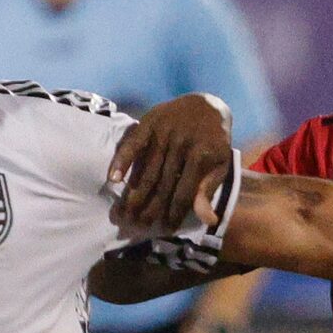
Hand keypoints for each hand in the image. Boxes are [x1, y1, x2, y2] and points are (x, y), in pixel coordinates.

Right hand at [109, 94, 232, 237]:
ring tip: (124, 213)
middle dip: (149, 208)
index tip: (165, 229)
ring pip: (147, 169)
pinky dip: (122, 160)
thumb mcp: (220, 165)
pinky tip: (112, 178)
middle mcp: (181, 143)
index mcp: (201, 155)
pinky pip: (133, 144)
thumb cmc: (214, 141)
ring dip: (134, 193)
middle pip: (162, 184)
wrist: (206, 104)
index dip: (174, 212)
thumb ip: (209, 190)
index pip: (184, 192)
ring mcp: (164, 132)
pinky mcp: (149, 122)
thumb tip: (208, 221)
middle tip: (137, 226)